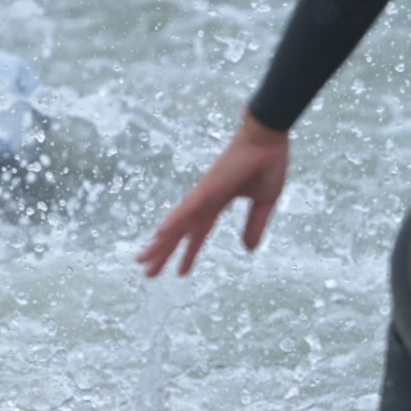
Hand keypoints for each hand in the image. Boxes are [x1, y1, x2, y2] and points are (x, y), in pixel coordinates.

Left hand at [138, 111, 290, 275]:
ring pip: (177, 223)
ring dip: (160, 243)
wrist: (268, 138)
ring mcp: (203, 193)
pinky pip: (187, 208)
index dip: (189, 252)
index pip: (198, 233)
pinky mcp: (208, 186)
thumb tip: (248, 250)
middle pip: (180, 232)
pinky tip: (159, 234)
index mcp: (217, 203)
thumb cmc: (266, 163)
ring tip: (142, 260)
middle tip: (147, 272)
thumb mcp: (263, 203)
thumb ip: (254, 225)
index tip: (180, 272)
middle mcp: (204, 200)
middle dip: (164, 252)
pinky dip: (173, 221)